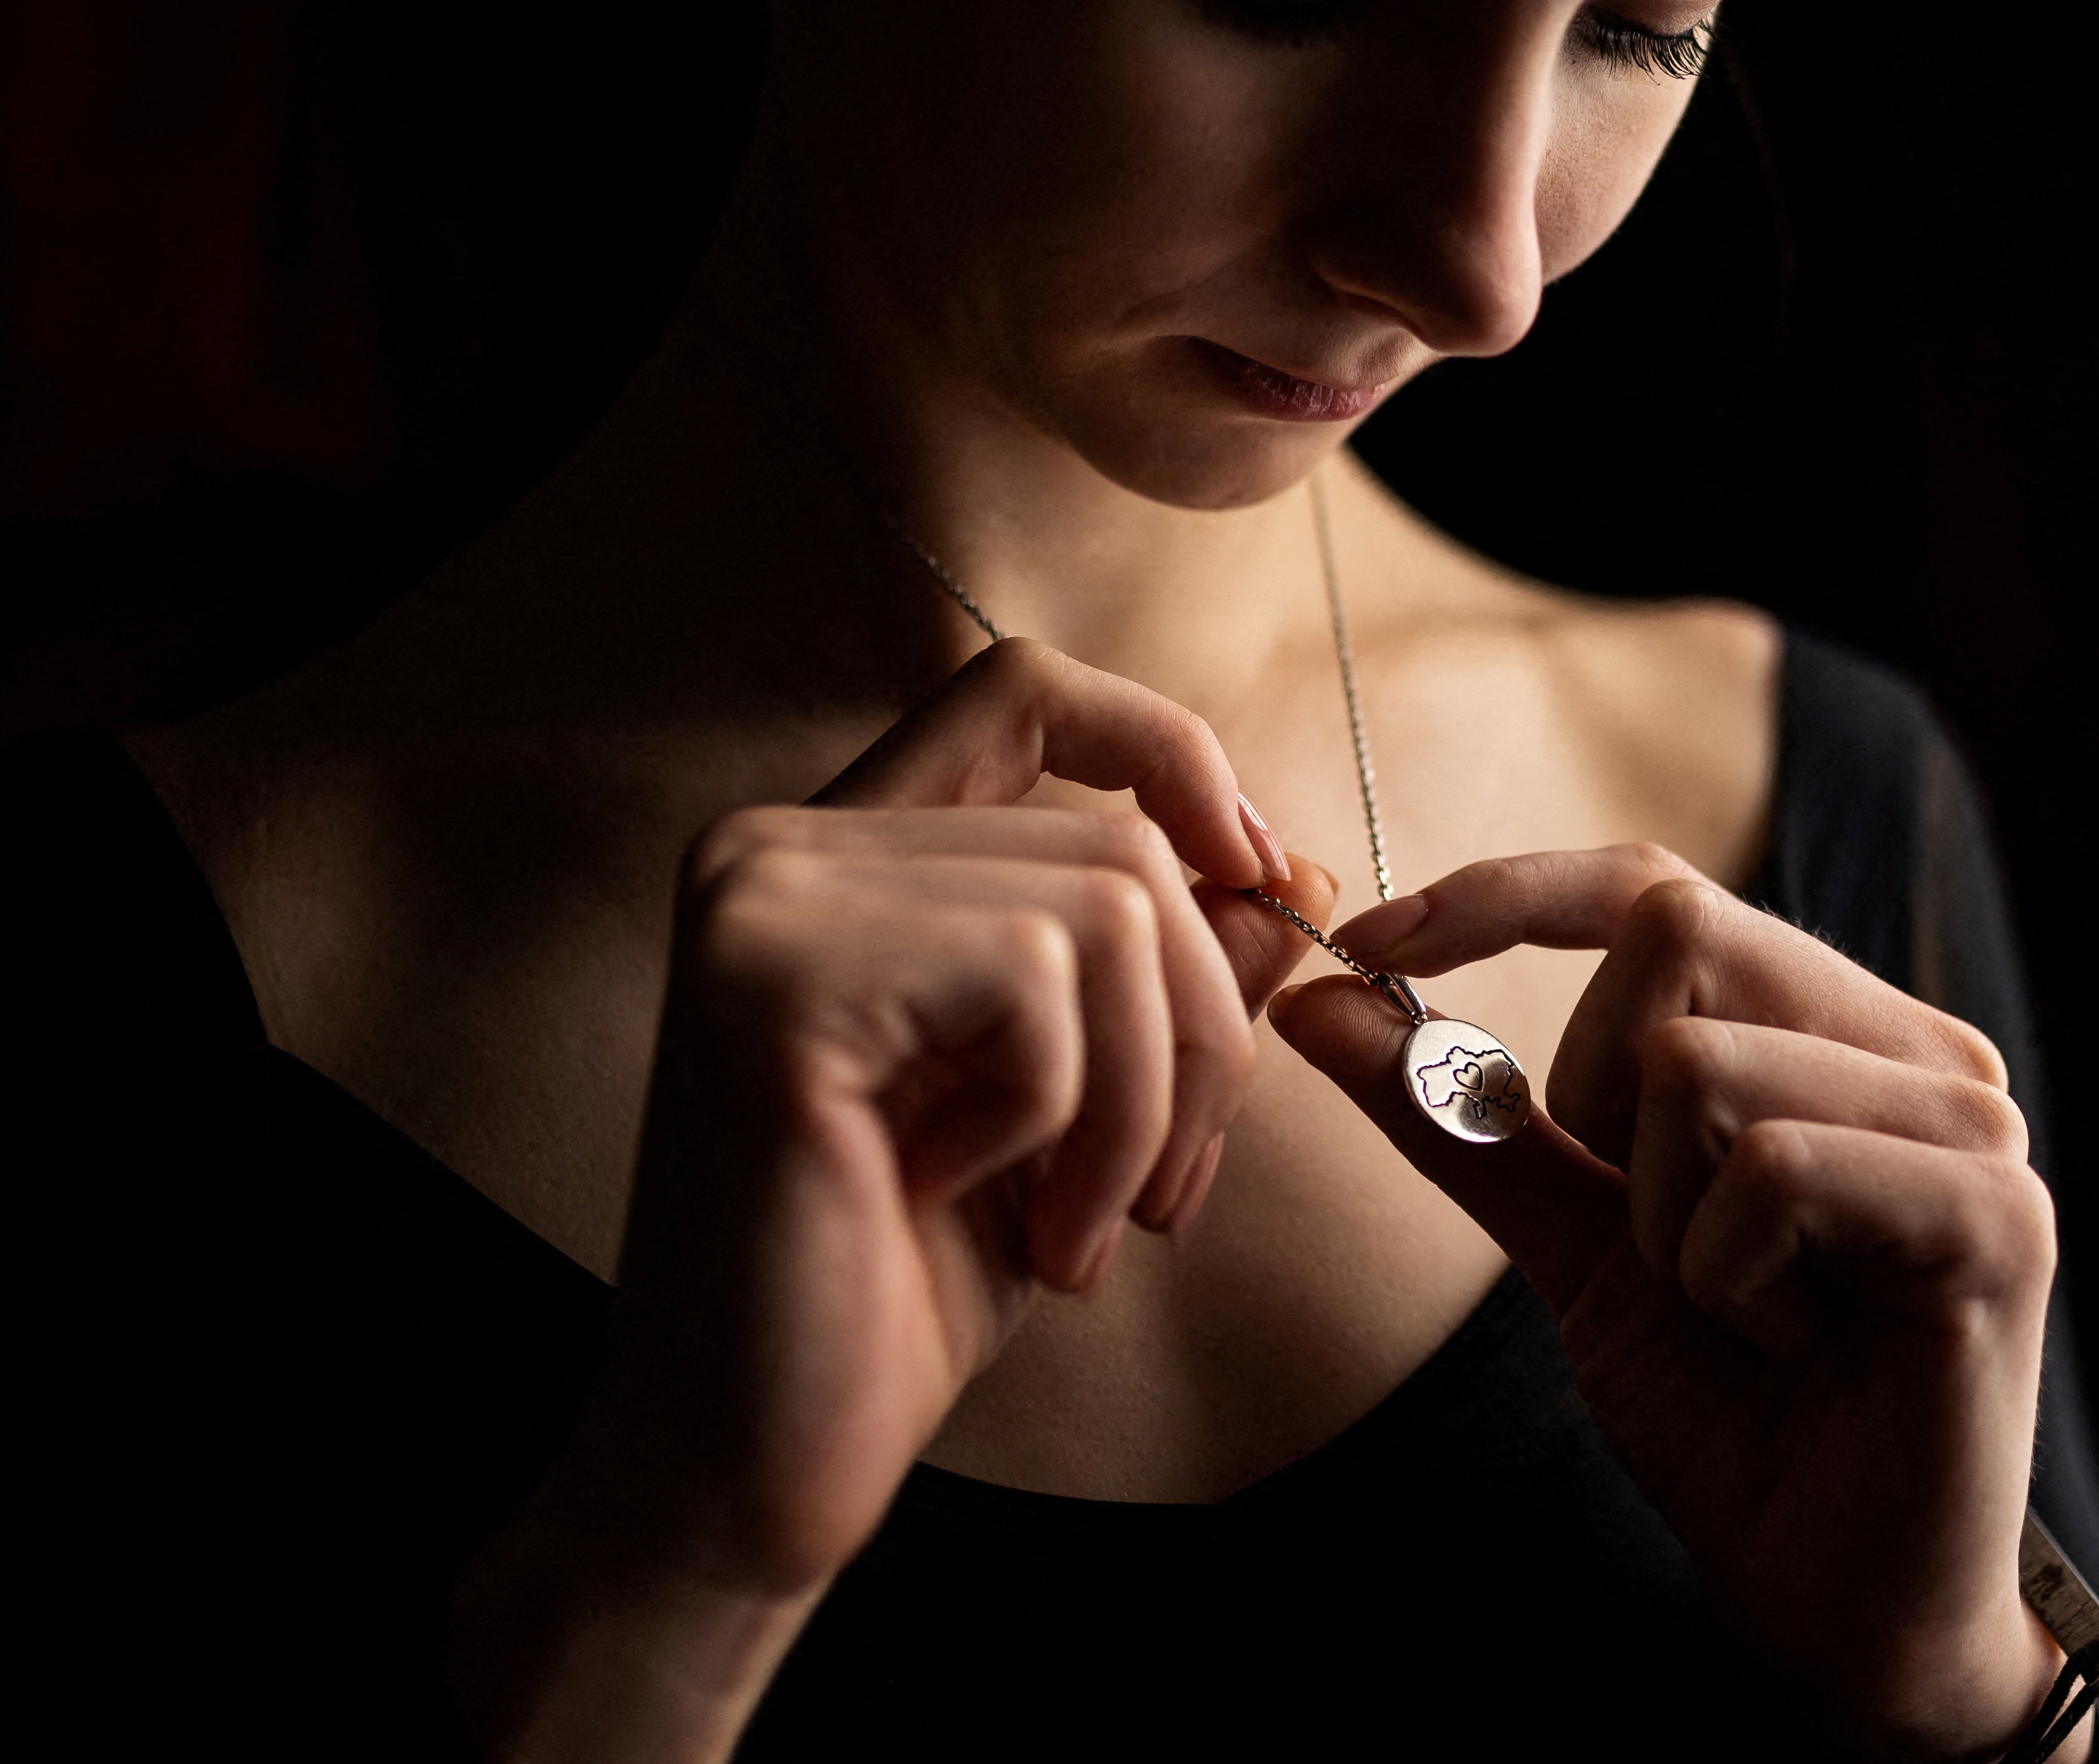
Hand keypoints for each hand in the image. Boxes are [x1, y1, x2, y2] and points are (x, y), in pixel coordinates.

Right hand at [453, 638, 1332, 1761]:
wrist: (741, 1471)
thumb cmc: (896, 1293)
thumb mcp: (1077, 1116)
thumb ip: (1165, 984)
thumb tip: (1293, 883)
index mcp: (841, 860)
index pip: (1027, 691)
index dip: (1170, 758)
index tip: (1257, 885)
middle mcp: (782, 849)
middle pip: (1115, 838)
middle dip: (1198, 1031)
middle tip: (1160, 1197)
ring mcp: (765, 902)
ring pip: (1104, 907)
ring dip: (1141, 1101)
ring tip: (1075, 1229)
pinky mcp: (772, 983)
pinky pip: (1037, 985)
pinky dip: (1061, 1123)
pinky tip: (970, 1211)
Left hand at [1272, 846, 2073, 1762]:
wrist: (1835, 1601)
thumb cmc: (1731, 1416)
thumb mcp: (1572, 1241)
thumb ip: (1465, 1117)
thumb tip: (1323, 1000)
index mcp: (1837, 1032)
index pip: (1659, 886)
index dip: (1503, 896)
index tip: (1366, 952)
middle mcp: (1923, 1051)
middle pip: (1677, 928)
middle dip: (1594, 1088)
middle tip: (1650, 1229)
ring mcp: (1970, 1128)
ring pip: (1703, 1064)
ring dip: (1660, 1216)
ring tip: (1738, 1307)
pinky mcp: (1992, 1215)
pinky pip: (1771, 1167)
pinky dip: (1723, 1268)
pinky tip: (1781, 1337)